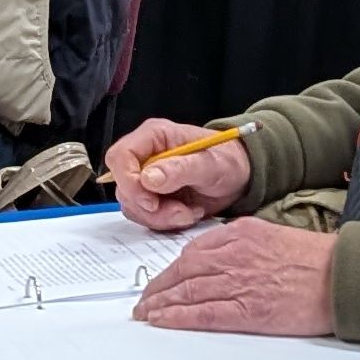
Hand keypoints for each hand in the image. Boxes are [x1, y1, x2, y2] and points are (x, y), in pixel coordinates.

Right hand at [105, 118, 250, 230]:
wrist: (239, 178)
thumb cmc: (227, 161)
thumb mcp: (209, 164)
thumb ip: (179, 169)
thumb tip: (148, 178)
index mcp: (154, 137)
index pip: (120, 156)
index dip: (128, 181)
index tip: (150, 202)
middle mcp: (145, 156)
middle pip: (124, 187)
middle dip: (150, 207)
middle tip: (180, 211)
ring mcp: (147, 178)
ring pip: (133, 206)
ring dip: (160, 217)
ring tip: (189, 211)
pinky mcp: (153, 198)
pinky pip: (145, 217)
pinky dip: (165, 222)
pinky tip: (187, 213)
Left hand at [134, 220, 334, 335]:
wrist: (341, 276)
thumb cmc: (314, 259)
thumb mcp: (273, 237)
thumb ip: (243, 245)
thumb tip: (219, 260)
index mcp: (240, 234)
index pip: (193, 251)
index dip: (172, 269)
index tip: (160, 280)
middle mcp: (234, 254)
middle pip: (184, 270)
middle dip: (159, 287)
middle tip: (144, 302)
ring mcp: (239, 282)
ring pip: (188, 291)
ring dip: (162, 304)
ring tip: (147, 314)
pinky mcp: (248, 309)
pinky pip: (204, 313)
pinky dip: (179, 317)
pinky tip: (165, 322)